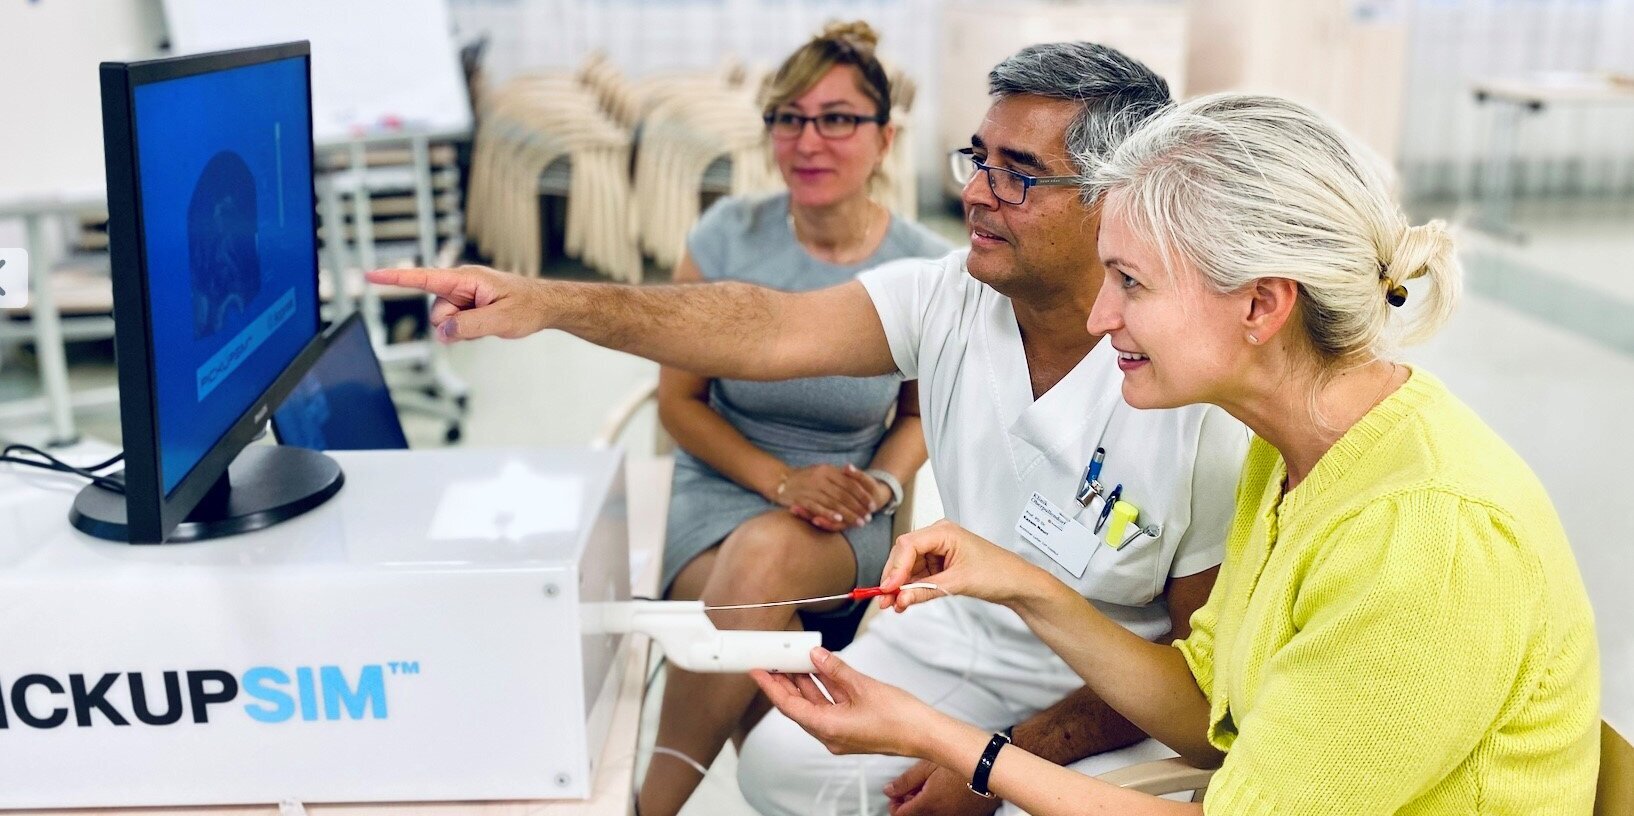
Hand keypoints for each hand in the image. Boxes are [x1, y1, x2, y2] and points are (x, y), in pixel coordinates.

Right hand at [366, 265, 550, 341]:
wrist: (545, 306)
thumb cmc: (528, 306)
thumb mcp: (501, 319)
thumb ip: (469, 326)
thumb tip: (443, 332)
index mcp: (466, 279)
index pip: (423, 278)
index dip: (395, 278)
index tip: (370, 275)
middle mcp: (460, 285)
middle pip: (436, 312)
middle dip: (452, 325)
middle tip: (482, 322)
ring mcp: (463, 297)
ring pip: (444, 323)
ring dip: (462, 329)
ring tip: (488, 323)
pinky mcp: (467, 308)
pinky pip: (455, 326)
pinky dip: (467, 331)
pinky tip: (486, 326)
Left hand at [750, 647, 943, 757]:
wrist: (925, 734)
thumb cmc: (900, 719)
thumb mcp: (863, 686)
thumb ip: (836, 669)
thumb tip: (815, 656)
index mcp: (828, 728)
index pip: (788, 706)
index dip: (771, 687)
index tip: (758, 671)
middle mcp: (830, 734)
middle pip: (798, 705)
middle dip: (784, 682)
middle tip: (772, 660)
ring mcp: (840, 732)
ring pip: (814, 704)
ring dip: (803, 683)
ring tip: (793, 660)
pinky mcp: (851, 726)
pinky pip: (829, 705)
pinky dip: (821, 688)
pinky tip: (818, 670)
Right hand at [776, 464, 881, 530]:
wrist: (780, 479)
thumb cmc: (805, 477)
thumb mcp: (822, 471)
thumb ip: (838, 475)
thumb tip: (856, 477)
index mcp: (827, 470)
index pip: (850, 483)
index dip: (862, 495)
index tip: (872, 506)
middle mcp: (820, 478)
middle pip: (843, 494)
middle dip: (858, 508)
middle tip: (868, 518)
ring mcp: (810, 488)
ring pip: (833, 502)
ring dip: (847, 514)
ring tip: (859, 522)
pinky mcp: (801, 498)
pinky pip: (817, 507)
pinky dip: (828, 514)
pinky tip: (838, 520)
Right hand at [878, 520, 1047, 610]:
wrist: (1017, 584)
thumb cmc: (997, 573)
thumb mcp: (957, 583)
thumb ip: (925, 590)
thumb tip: (900, 598)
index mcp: (943, 531)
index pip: (908, 545)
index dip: (894, 568)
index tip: (888, 588)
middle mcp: (938, 537)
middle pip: (904, 555)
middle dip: (893, 578)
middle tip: (884, 600)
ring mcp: (938, 551)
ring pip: (908, 567)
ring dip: (900, 586)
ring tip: (893, 605)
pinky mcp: (940, 565)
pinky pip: (918, 575)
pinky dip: (910, 589)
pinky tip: (904, 602)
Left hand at [885, 760, 1000, 815]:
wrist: (991, 766)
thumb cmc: (960, 762)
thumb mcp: (928, 766)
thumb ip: (906, 781)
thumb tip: (890, 790)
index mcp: (928, 804)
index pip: (902, 814)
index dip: (895, 805)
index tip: (895, 795)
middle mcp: (941, 815)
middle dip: (909, 805)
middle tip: (910, 789)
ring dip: (925, 806)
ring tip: (928, 787)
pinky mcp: (968, 815)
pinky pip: (948, 814)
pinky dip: (941, 806)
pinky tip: (943, 792)